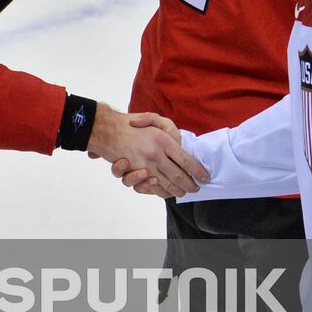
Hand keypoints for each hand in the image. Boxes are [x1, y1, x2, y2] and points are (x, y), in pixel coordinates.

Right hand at [88, 106, 207, 196]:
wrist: (106, 128)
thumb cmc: (130, 123)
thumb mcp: (153, 119)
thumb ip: (169, 129)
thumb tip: (181, 144)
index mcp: (163, 140)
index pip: (187, 160)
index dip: (198, 171)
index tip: (206, 178)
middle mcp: (156, 154)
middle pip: (179, 176)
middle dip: (190, 185)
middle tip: (195, 189)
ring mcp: (144, 165)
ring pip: (166, 184)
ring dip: (176, 191)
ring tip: (181, 192)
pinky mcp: (133, 172)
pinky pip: (149, 187)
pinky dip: (157, 191)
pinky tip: (164, 191)